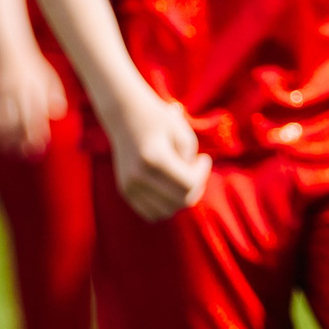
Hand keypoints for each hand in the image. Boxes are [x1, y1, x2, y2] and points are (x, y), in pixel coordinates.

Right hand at [0, 47, 63, 156]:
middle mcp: (19, 91)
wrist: (6, 45)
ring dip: (8, 138)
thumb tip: (58, 113)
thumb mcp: (46, 74)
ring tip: (12, 150)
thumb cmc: (29, 63)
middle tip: (26, 153)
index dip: (38, 133)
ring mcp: (3, 92)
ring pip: (5, 121)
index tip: (40, 147)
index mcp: (35, 88)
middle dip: (24, 140)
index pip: (38, 116)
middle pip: (22, 122)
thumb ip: (55, 92)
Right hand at [109, 88, 209, 220]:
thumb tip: (191, 186)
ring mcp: (129, 186)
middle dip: (195, 188)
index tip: (204, 158)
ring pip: (166, 211)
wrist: (125, 114)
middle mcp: (138, 176)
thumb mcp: (182, 133)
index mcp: (154, 159)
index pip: (188, 184)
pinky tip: (170, 188)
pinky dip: (165, 206)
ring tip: (183, 179)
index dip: (202, 174)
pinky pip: (151, 213)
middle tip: (196, 170)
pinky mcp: (125, 191)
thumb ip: (190, 162)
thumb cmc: (158, 120)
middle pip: (179, 201)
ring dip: (180, 199)